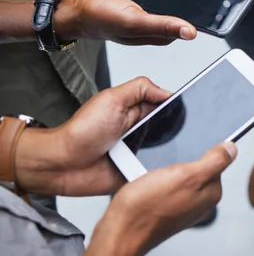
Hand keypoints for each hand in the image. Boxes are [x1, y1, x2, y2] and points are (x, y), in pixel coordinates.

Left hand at [15, 77, 170, 195]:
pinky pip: (155, 171)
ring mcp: (138, 151)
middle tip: (164, 132)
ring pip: (166, 151)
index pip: (165, 106)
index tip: (183, 110)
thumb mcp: (111, 99)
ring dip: (164, 152)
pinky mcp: (136, 171)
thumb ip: (140, 89)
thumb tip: (166, 91)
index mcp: (135, 111)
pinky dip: (156, 170)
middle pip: (170, 129)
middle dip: (173, 132)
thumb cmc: (80, 133)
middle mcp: (139, 130)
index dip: (176, 107)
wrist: (63, 165)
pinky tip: (150, 167)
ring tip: (153, 150)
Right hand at [87, 143, 236, 255]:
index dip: (200, 151)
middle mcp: (200, 202)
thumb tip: (232, 148)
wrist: (120, 230)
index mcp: (211, 193)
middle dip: (182, 162)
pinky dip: (158, 180)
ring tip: (156, 177)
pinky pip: (166, 186)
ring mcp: (183, 207)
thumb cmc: (148, 206)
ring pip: (180, 176)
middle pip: (198, 168)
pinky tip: (149, 184)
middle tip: (167, 168)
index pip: (217, 160)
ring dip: (168, 171)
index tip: (186, 155)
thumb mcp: (187, 175)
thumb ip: (214, 161)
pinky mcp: (166, 209)